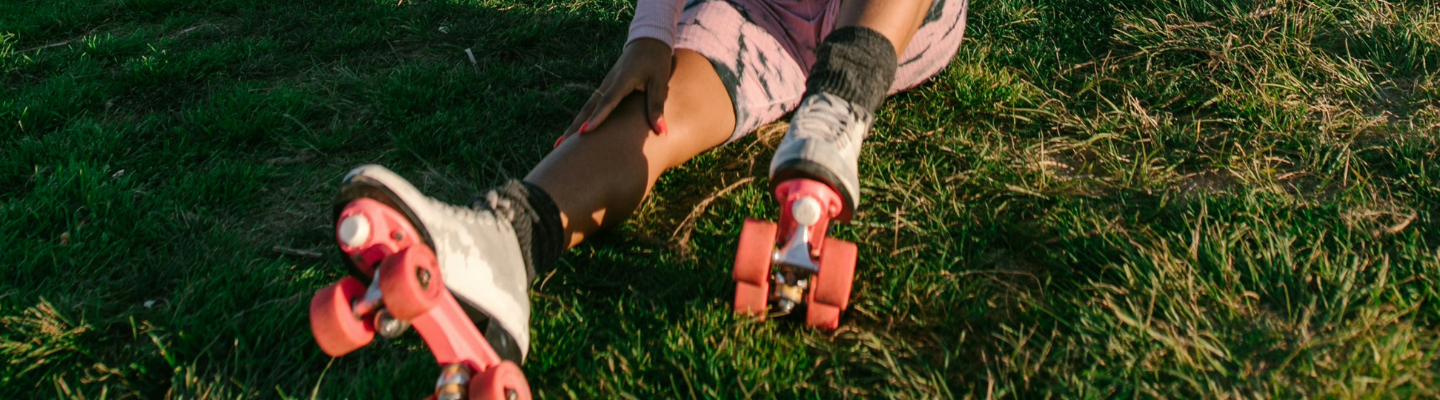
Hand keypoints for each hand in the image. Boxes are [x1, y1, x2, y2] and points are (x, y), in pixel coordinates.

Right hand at [557, 38, 672, 146]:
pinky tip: (574, 133)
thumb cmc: (656, 60)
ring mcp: (605, 85)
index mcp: (622, 79)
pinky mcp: (605, 88)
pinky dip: (582, 119)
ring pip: (587, 108)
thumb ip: (657, 106)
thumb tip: (662, 133)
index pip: (607, 101)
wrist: (648, 41)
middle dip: (575, 126)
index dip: (597, 117)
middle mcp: (608, 83)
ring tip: (559, 145)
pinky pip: (592, 106)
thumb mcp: (660, 82)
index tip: (585, 132)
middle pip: (589, 107)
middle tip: (560, 146)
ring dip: (574, 125)